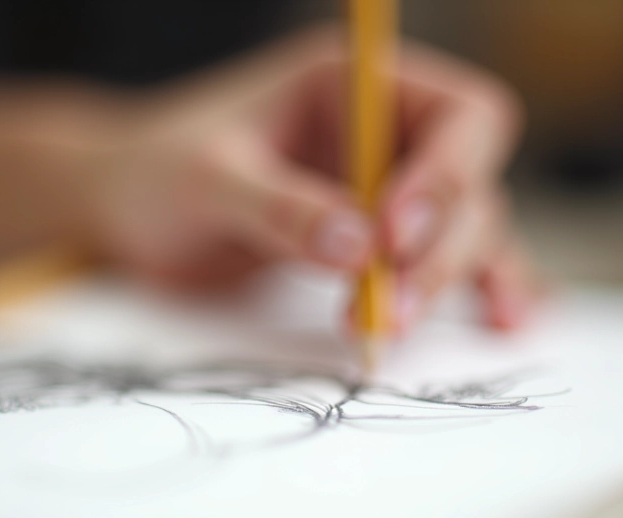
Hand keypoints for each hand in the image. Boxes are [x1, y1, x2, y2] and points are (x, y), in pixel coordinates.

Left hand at [94, 26, 534, 330]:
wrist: (125, 211)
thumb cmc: (156, 172)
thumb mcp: (205, 178)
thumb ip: (279, 206)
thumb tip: (360, 251)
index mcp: (355, 83)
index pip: (457, 113)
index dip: (447, 175)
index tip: (392, 236)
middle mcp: (387, 132)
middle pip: (470, 182)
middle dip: (439, 248)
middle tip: (389, 309)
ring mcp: (390, 189)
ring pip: (467, 229)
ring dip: (450, 280)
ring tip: (396, 328)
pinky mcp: (381, 242)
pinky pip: (448, 261)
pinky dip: (473, 289)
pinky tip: (497, 319)